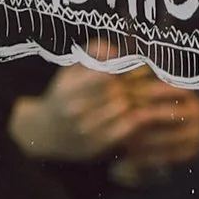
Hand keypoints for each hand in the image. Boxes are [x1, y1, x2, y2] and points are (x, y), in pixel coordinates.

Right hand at [7, 62, 198, 169]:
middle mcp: (75, 110)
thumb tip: (117, 51)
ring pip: (125, 111)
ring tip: (154, 95)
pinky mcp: (95, 147)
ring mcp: (85, 131)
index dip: (125, 69)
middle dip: (137, 86)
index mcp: (68, 88)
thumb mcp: (70, 69)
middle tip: (154, 81)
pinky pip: (125, 130)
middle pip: (119, 93)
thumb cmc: (62, 95)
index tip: (137, 66)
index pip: (106, 74)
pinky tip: (144, 112)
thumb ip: (92, 52)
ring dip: (141, 102)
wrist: (43, 133)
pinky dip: (138, 120)